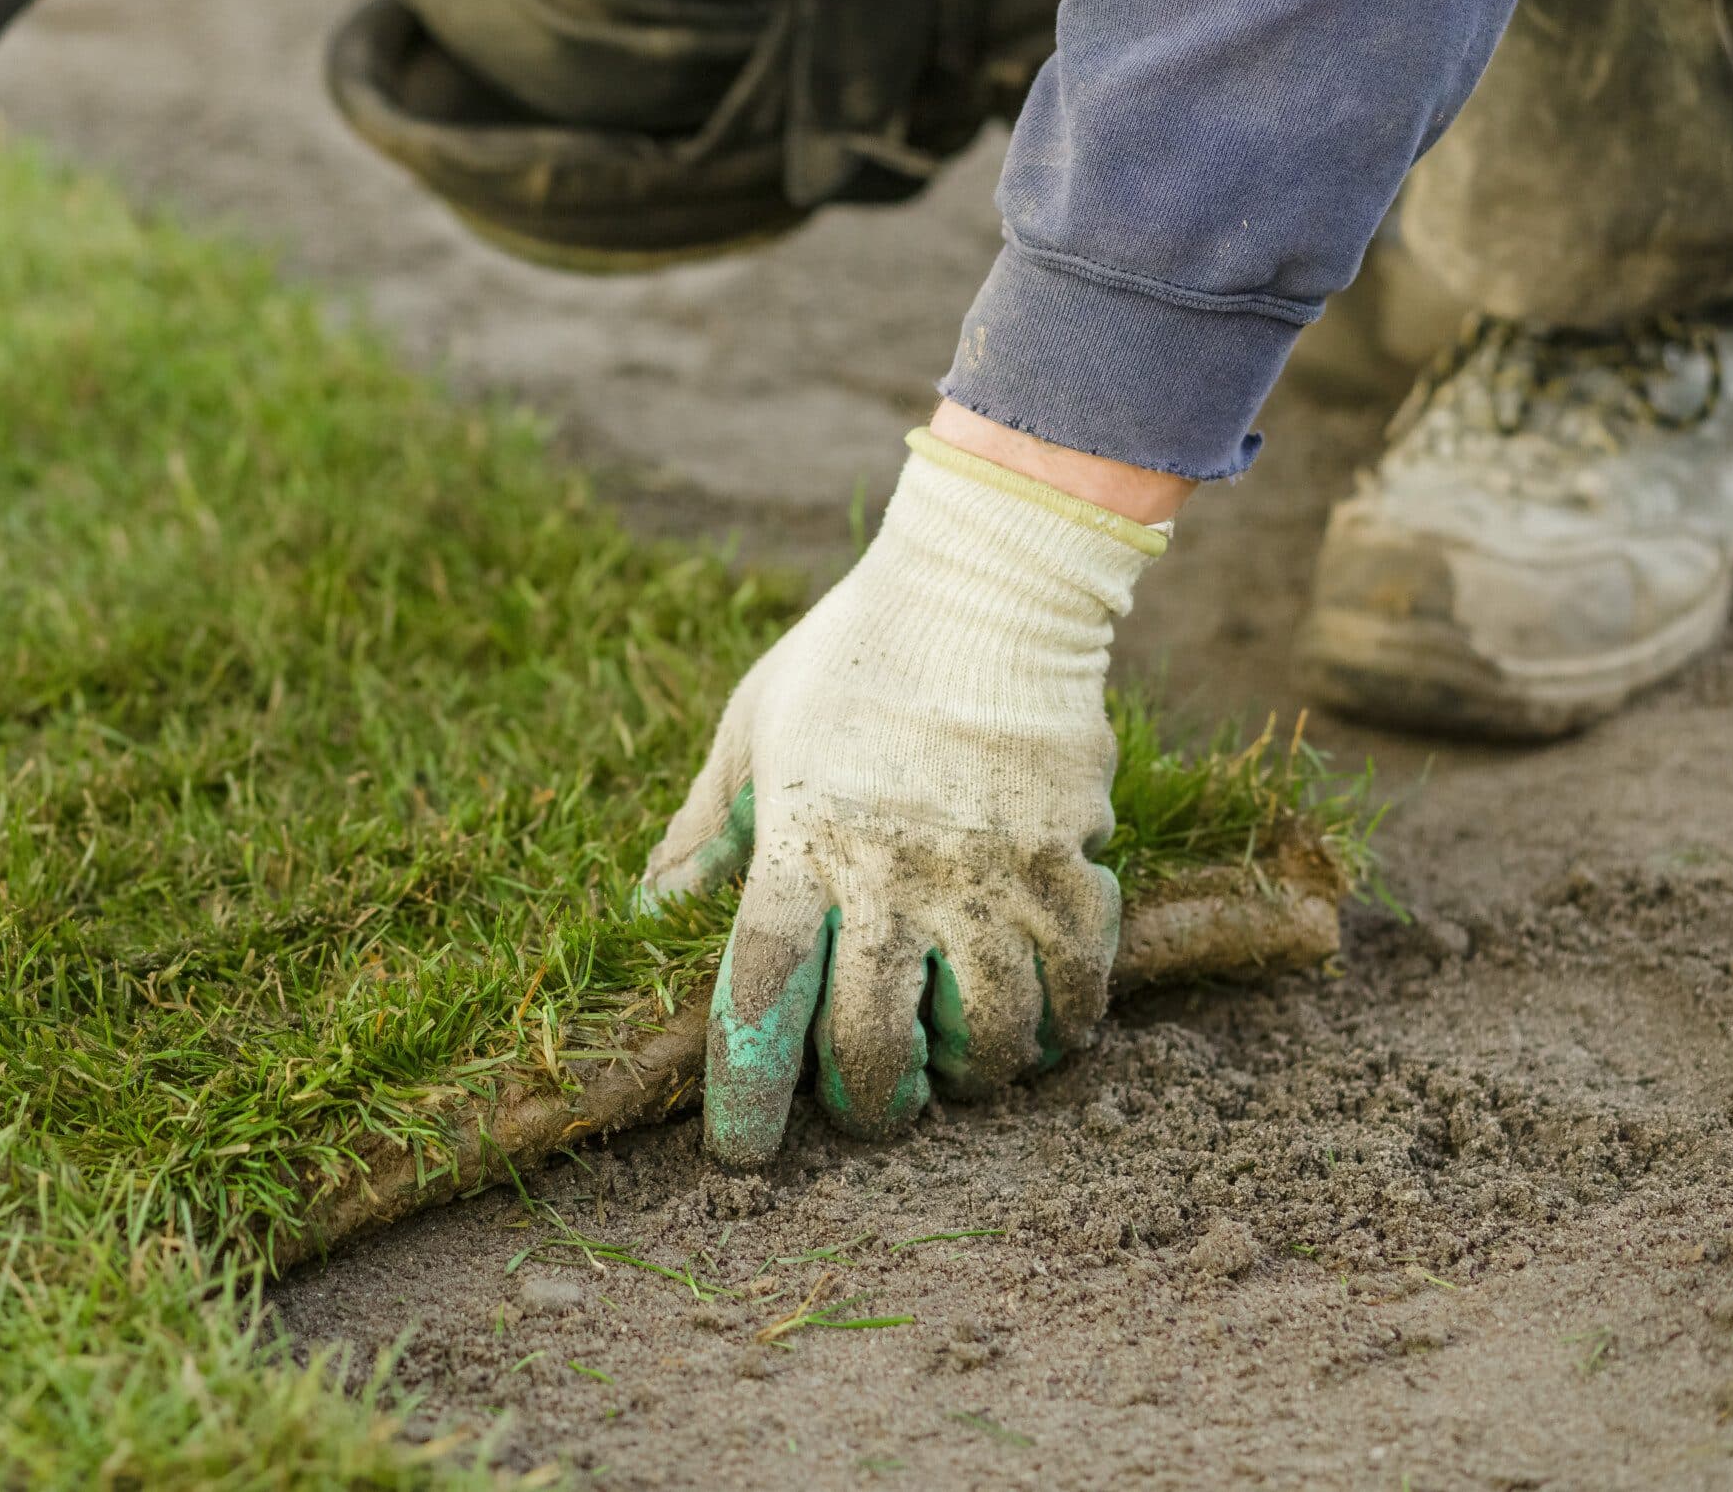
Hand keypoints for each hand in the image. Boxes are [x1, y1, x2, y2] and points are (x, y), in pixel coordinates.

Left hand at [640, 429, 1166, 1164]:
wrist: (988, 583)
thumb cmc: (852, 656)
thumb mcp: (750, 729)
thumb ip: (705, 830)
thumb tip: (650, 912)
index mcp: (801, 846)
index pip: (763, 994)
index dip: (748, 1089)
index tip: (741, 1149)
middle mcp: (894, 876)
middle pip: (877, 1044)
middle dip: (871, 1106)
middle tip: (873, 1108)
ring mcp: (991, 874)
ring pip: (994, 1036)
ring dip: (977, 1071)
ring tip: (964, 1063)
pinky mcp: (1071, 859)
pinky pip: (1082, 982)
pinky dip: (1068, 1023)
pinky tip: (1050, 1023)